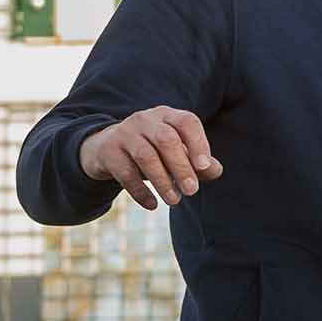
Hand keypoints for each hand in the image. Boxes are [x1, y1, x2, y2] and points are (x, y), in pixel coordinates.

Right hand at [80, 106, 222, 208]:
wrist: (106, 148)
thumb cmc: (153, 150)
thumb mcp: (176, 152)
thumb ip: (199, 162)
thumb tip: (215, 171)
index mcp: (168, 115)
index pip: (187, 122)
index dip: (198, 143)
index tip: (204, 167)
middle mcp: (146, 120)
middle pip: (166, 139)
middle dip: (181, 166)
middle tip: (192, 191)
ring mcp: (125, 133)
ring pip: (146, 156)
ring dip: (162, 181)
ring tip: (174, 201)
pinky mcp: (108, 151)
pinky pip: (125, 172)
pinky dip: (140, 191)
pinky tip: (152, 205)